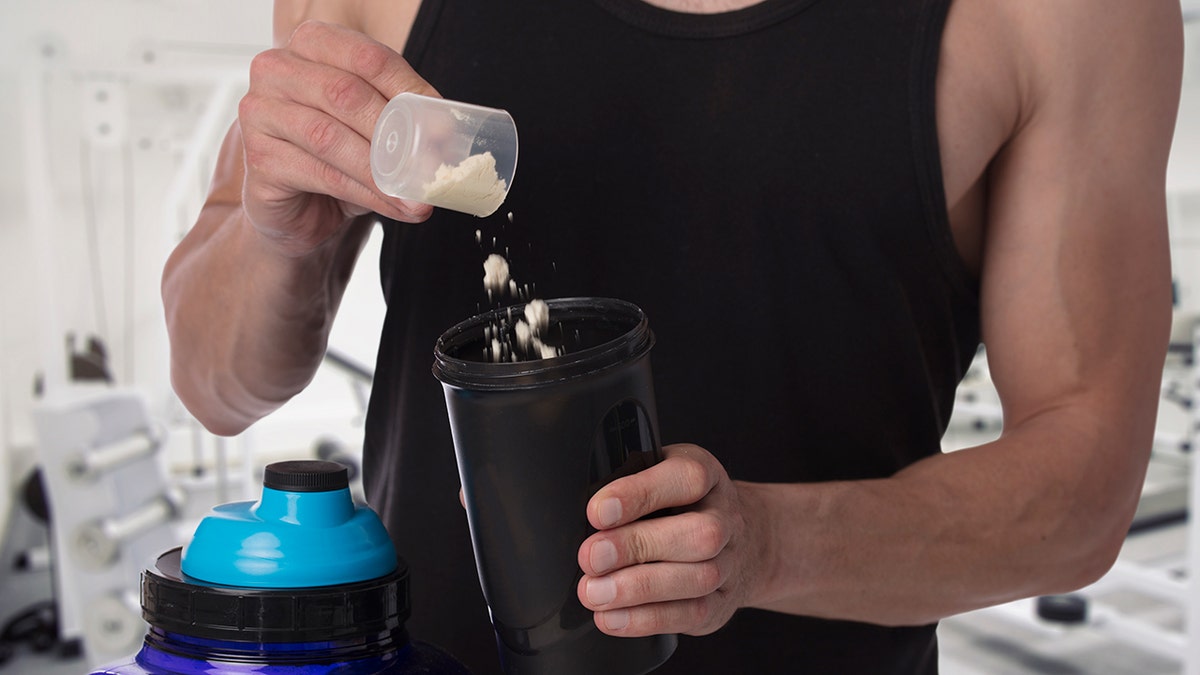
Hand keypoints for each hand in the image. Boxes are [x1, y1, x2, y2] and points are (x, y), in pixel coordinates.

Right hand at [239, 20, 435, 256]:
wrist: (300, 208)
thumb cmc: (338, 157)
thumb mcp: (376, 129)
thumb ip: (403, 120)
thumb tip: (443, 132)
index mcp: (312, 44)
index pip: (368, 57)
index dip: (409, 91)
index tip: (442, 127)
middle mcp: (276, 69)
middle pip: (346, 94)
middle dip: (396, 134)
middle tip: (431, 168)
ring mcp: (259, 112)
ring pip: (331, 138)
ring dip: (383, 172)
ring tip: (417, 197)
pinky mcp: (258, 159)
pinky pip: (321, 174)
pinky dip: (365, 193)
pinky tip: (392, 206)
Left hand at [576, 443, 766, 636]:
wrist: (740, 542)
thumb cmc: (682, 507)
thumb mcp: (658, 477)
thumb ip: (628, 488)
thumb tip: (590, 516)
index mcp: (707, 476)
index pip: (687, 478)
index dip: (640, 493)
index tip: (598, 512)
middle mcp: (725, 519)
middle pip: (698, 533)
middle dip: (638, 546)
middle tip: (592, 557)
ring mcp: (728, 564)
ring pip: (697, 578)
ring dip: (638, 589)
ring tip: (594, 592)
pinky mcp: (720, 604)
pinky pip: (690, 615)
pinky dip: (645, 619)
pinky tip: (612, 616)